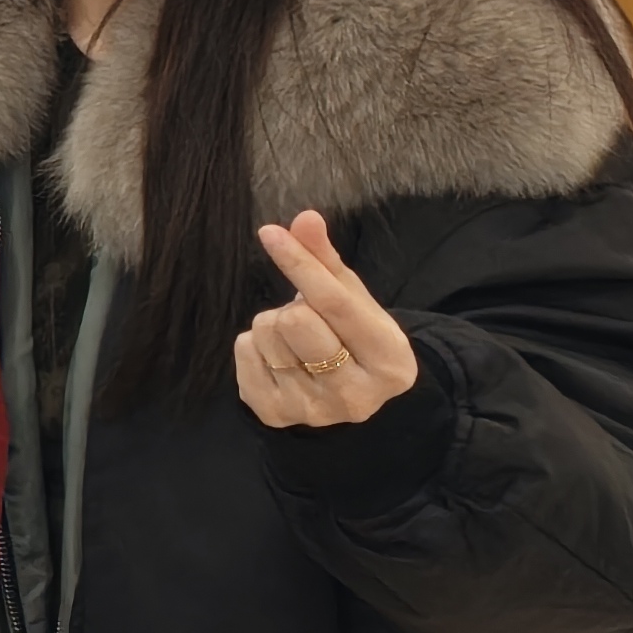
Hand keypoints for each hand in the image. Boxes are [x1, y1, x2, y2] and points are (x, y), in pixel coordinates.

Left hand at [235, 208, 418, 429]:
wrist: (344, 397)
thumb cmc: (351, 338)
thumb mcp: (353, 299)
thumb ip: (327, 259)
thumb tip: (306, 218)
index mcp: (389, 362)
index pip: (335, 304)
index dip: (300, 264)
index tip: (270, 233)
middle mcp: (355, 396)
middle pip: (295, 321)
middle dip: (294, 307)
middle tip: (309, 318)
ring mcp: (313, 411)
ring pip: (266, 333)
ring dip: (274, 325)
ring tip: (297, 340)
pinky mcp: (273, 414)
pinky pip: (244, 351)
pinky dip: (255, 345)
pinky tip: (279, 359)